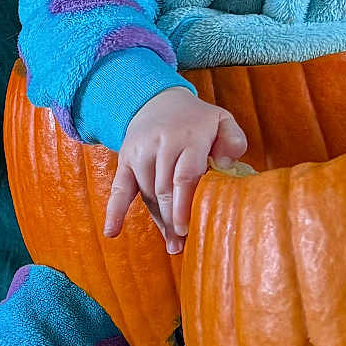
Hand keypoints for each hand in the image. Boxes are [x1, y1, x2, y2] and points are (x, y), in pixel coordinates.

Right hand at [103, 88, 247, 252]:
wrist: (158, 101)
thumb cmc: (198, 121)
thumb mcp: (222, 121)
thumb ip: (233, 140)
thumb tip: (226, 165)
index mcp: (189, 136)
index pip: (185, 176)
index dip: (184, 204)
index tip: (187, 228)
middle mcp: (162, 143)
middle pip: (165, 189)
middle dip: (172, 219)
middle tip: (182, 243)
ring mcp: (140, 152)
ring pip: (148, 193)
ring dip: (158, 221)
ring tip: (172, 244)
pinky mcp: (125, 159)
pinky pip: (118, 187)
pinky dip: (114, 210)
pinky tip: (111, 232)